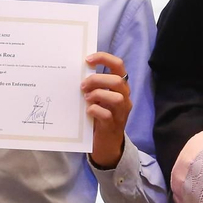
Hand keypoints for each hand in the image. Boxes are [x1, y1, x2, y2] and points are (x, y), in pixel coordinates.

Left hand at [82, 52, 132, 168]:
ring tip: (86, 98)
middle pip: (118, 81)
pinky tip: (88, 110)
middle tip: (83, 86)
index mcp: (121, 86)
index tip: (87, 59)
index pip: (118, 65)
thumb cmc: (100, 115)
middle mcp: (125, 97)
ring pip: (117, 97)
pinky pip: (107, 115)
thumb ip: (94, 85)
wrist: (106, 143)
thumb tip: (77, 71)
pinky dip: (95, 110)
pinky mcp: (113, 126)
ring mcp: (121, 113)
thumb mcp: (98, 97)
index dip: (104, 58)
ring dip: (98, 94)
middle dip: (97, 80)